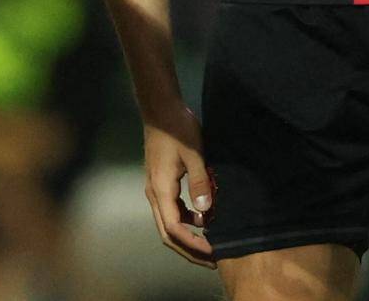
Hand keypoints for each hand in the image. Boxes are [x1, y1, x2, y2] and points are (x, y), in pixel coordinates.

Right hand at [143, 104, 215, 267]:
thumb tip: (205, 212)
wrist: (160, 109)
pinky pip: (171, 210)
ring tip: (211, 243)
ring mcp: (155, 189)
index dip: (193, 245)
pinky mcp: (160, 183)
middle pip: (167, 234)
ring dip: (188, 237)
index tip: (214, 252)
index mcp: (160, 190)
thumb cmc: (178, 128)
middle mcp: (153, 194)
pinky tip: (203, 219)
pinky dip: (186, 221)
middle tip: (213, 260)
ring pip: (168, 224)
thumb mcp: (194, 154)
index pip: (174, 229)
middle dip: (189, 250)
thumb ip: (200, 182)